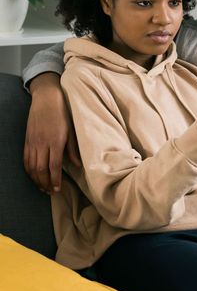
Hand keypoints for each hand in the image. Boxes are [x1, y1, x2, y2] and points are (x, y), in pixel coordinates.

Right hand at [23, 73, 80, 192]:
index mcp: (55, 141)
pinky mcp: (27, 140)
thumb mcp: (72, 130)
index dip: (55, 180)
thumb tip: (77, 166)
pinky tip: (33, 175)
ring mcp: (32, 142)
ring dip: (36, 179)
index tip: (57, 189)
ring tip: (42, 187)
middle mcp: (42, 143)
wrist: (46, 98)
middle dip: (45, 183)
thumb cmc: (62, 113)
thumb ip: (73, 149)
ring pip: (31, 166)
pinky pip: (25, 158)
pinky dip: (28, 170)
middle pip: (41, 169)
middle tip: (50, 192)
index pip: (54, 166)